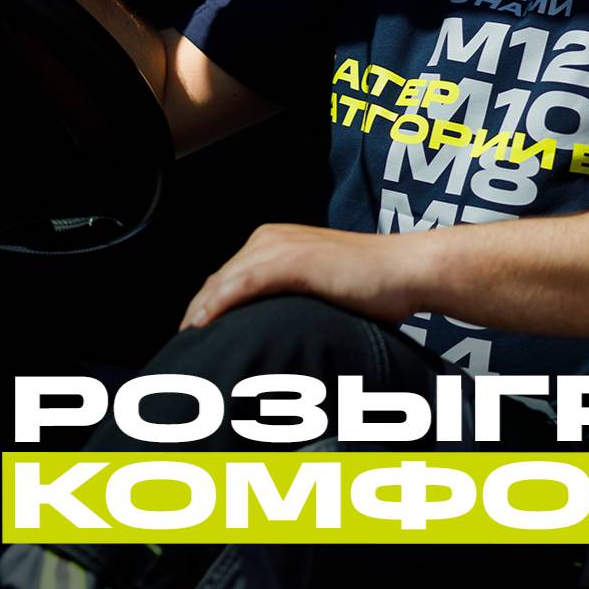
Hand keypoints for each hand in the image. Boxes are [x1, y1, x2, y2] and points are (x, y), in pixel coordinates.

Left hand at [179, 222, 425, 329]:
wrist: (405, 271)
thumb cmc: (374, 287)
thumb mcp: (321, 289)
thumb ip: (293, 300)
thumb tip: (277, 334)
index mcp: (274, 242)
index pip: (225, 279)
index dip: (205, 308)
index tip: (195, 339)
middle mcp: (270, 239)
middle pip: (217, 281)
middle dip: (196, 313)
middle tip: (183, 350)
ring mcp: (281, 247)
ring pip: (223, 283)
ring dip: (199, 312)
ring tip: (186, 343)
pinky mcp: (292, 261)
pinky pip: (242, 284)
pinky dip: (219, 305)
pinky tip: (203, 324)